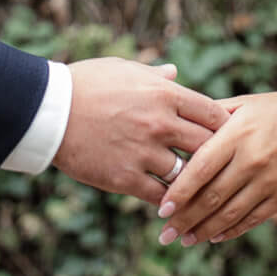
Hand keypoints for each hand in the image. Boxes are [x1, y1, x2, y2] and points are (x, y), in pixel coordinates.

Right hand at [54, 57, 229, 206]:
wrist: (47, 110)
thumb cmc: (84, 84)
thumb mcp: (123, 69)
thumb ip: (155, 75)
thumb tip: (174, 72)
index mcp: (164, 94)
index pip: (213, 113)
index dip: (225, 127)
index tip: (228, 136)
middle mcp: (161, 123)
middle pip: (207, 146)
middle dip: (215, 156)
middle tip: (221, 167)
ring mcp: (144, 152)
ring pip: (186, 174)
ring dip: (192, 182)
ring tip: (198, 190)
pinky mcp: (125, 177)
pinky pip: (160, 195)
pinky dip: (169, 201)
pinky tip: (172, 205)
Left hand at [156, 91, 276, 245]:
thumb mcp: (247, 103)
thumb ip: (213, 114)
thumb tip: (179, 123)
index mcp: (238, 134)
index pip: (200, 169)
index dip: (178, 191)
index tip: (160, 208)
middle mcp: (252, 160)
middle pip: (211, 197)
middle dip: (184, 219)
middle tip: (164, 234)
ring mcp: (269, 181)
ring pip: (230, 214)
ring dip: (204, 231)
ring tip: (185, 240)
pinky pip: (252, 219)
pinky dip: (231, 230)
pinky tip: (214, 236)